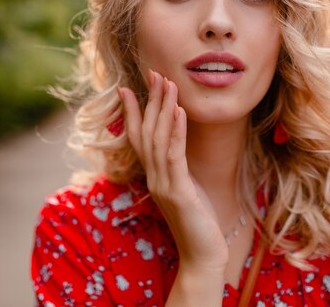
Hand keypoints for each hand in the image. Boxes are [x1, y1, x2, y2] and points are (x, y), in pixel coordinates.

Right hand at [118, 70, 228, 273]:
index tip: (128, 88)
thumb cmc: (197, 223)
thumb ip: (176, 170)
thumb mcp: (184, 190)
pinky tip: (179, 111)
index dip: (132, 112)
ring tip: (167, 83)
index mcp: (152, 177)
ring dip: (163, 109)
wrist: (201, 256)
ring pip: (158, 139)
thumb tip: (175, 148)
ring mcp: (163, 184)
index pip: (137, 139)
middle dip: (150, 101)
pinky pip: (174, 155)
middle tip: (153, 74)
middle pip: (146, 132)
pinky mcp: (178, 191)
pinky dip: (176, 131)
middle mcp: (152, 178)